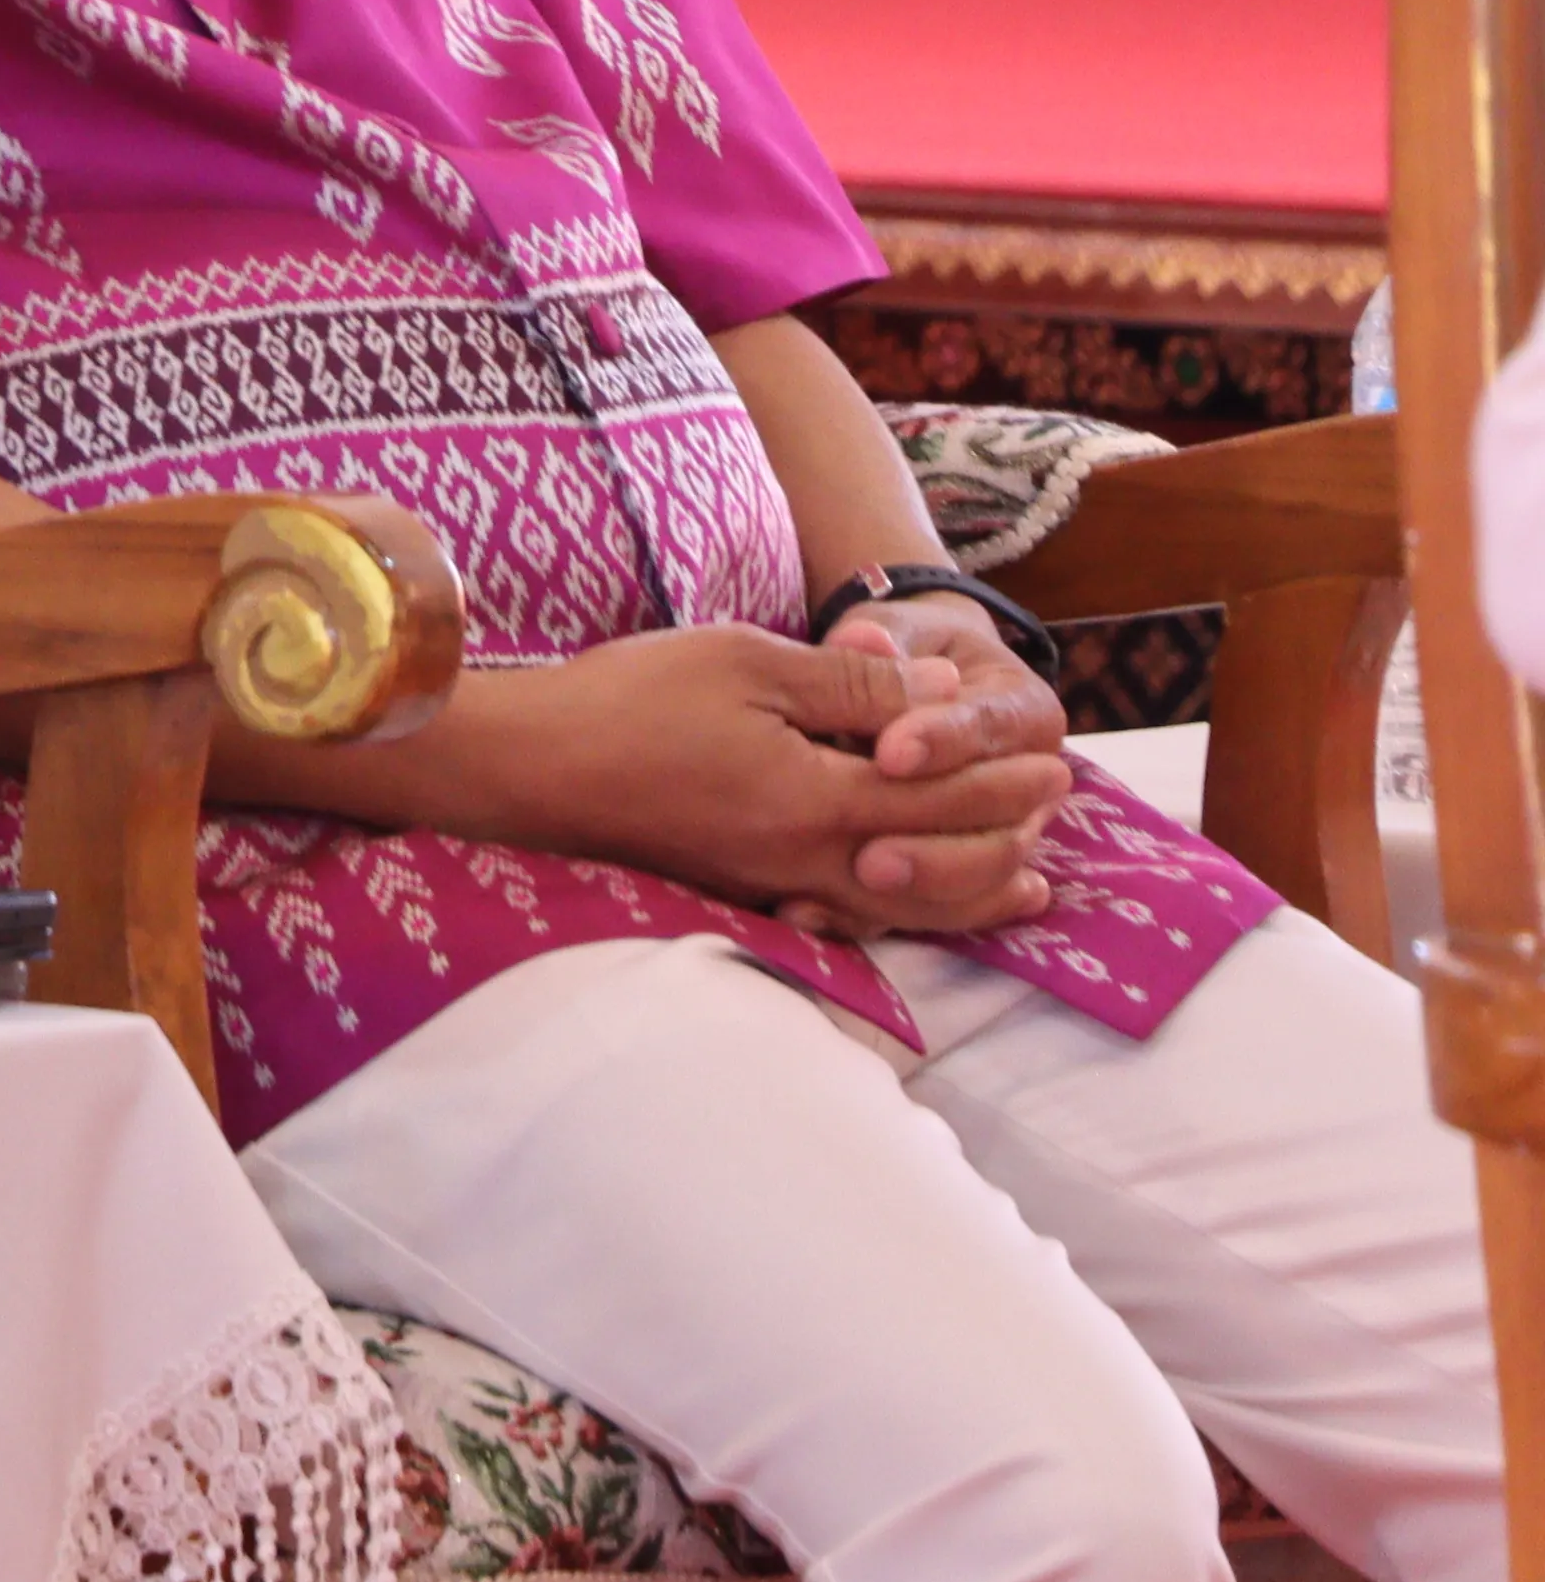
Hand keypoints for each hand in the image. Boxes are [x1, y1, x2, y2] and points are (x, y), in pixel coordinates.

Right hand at [476, 623, 1072, 939]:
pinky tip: (910, 898)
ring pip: (900, 907)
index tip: (1053, 761)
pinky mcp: (739, 895)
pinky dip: (905, 912)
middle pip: (936, 864)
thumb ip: (852, 687)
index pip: (941, 798)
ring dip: (972, 894)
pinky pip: (848, 918)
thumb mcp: (747, 663)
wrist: (527, 769)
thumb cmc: (629, 701)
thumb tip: (942, 692)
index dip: (1002, 779)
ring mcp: (770, 888)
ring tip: (1022, 884)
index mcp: (816, 802)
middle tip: (1054, 808)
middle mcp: (805, 862)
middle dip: (1004, 832)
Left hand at [798, 590, 1078, 926]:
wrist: (905, 685)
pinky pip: (933, 907)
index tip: (888, 753)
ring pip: (980, 879)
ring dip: (923, 886)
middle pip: (1005, 828)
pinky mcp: (956, 875)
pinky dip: (880, 914)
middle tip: (870, 849)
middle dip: (940, 843)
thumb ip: (879, 641)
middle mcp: (1030, 783)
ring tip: (855, 879)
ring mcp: (1002, 835)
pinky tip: (818, 912)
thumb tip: (866, 641)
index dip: (944, 743)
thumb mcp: (891, 632)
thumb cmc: (898, 652)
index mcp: (1024, 711)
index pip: (992, 730)